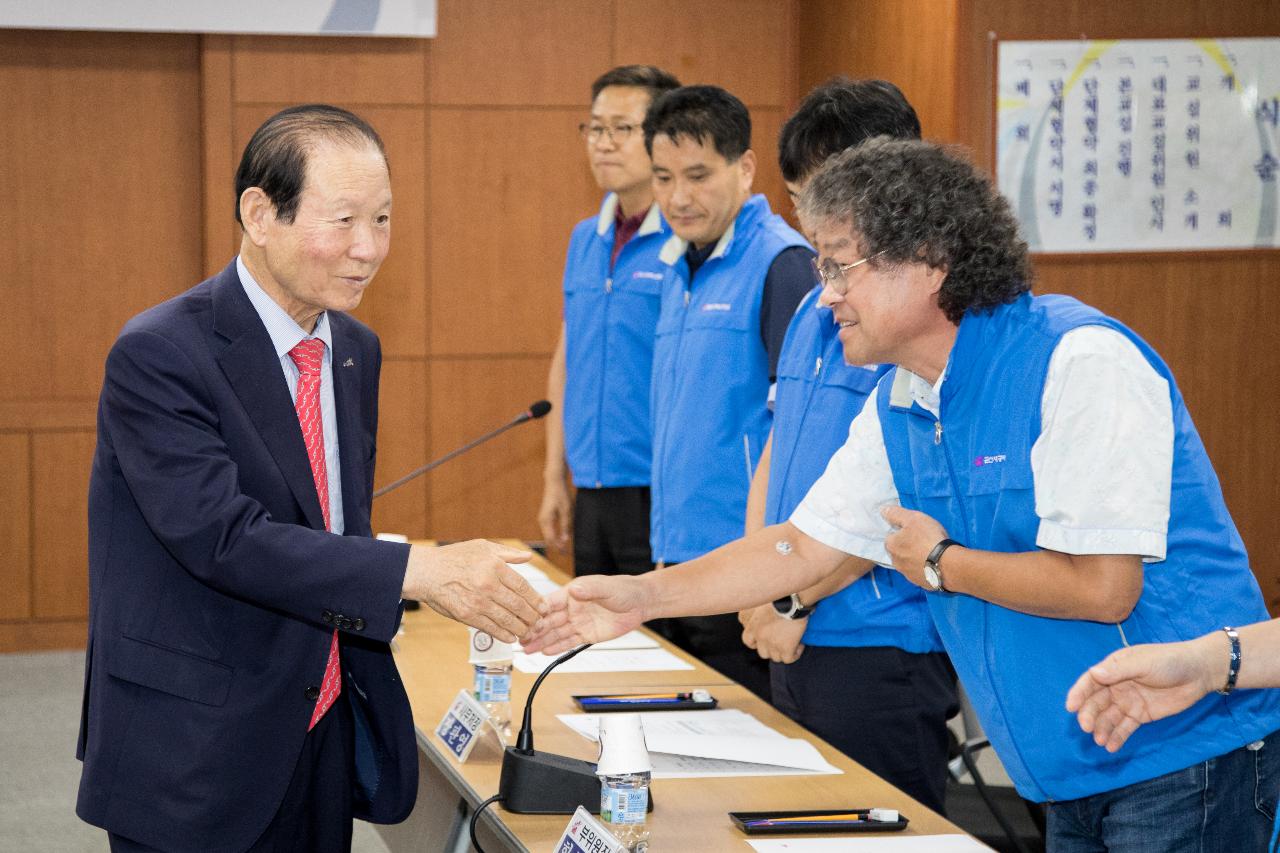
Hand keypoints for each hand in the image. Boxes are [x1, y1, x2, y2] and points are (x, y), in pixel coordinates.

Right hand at [402, 540, 541, 642]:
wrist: (426, 572)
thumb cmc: (454, 557)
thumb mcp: (482, 546)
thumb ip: (508, 553)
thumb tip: (528, 556)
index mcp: (495, 567)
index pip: (523, 587)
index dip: (537, 600)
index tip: (543, 607)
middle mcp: (489, 585)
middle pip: (519, 606)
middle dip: (533, 617)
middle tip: (539, 622)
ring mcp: (478, 602)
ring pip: (507, 620)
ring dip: (521, 629)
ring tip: (527, 631)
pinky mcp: (467, 615)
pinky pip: (491, 628)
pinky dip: (504, 635)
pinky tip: (510, 636)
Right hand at [519, 574, 649, 653]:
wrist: (640, 603)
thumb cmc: (623, 589)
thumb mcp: (606, 587)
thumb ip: (590, 589)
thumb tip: (575, 589)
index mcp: (573, 593)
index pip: (550, 602)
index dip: (537, 611)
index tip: (524, 618)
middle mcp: (572, 608)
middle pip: (549, 620)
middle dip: (534, 629)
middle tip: (519, 638)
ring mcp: (578, 622)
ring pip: (556, 633)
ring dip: (541, 641)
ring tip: (526, 649)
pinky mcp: (586, 634)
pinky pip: (569, 642)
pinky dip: (556, 647)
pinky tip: (544, 652)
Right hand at [538, 478, 572, 551]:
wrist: (554, 482)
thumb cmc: (561, 495)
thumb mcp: (566, 511)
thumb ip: (565, 526)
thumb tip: (565, 540)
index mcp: (546, 521)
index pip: (551, 539)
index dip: (558, 547)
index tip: (565, 554)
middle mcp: (542, 521)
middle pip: (548, 539)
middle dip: (556, 547)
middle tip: (565, 554)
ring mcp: (543, 518)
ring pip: (548, 535)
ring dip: (555, 541)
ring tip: (563, 548)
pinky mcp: (545, 516)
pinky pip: (548, 529)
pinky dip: (554, 535)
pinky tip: (560, 538)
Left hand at [739, 604, 804, 663]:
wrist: (792, 599)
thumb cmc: (776, 596)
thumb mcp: (758, 601)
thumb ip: (751, 611)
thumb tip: (748, 617)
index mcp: (752, 627)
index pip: (748, 641)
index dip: (756, 642)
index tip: (765, 638)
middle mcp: (760, 638)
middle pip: (763, 652)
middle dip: (771, 648)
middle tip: (781, 640)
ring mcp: (772, 644)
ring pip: (776, 657)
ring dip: (783, 651)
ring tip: (792, 642)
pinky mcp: (786, 648)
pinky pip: (789, 659)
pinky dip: (795, 654)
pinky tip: (800, 644)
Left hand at [881, 505, 948, 588]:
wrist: (948, 565)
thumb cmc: (928, 538)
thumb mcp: (912, 518)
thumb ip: (896, 514)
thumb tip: (882, 510)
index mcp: (891, 546)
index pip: (891, 537)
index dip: (901, 532)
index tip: (913, 530)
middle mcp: (895, 562)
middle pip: (898, 551)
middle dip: (907, 546)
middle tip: (923, 540)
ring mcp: (907, 574)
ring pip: (908, 563)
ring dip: (915, 558)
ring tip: (930, 552)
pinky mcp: (920, 583)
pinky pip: (919, 573)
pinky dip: (924, 568)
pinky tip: (934, 564)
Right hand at [1065, 634, 1225, 752]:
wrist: (1199, 673)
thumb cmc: (1169, 661)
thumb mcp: (1143, 663)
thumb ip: (1119, 670)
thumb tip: (1094, 673)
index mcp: (1114, 668)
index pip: (1091, 681)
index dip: (1079, 693)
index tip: (1071, 707)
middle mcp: (1117, 685)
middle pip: (1097, 702)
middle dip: (1089, 715)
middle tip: (1087, 728)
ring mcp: (1128, 701)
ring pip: (1109, 717)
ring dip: (1102, 728)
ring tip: (1100, 741)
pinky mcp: (1141, 715)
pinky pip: (1125, 727)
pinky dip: (1117, 736)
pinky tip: (1111, 746)